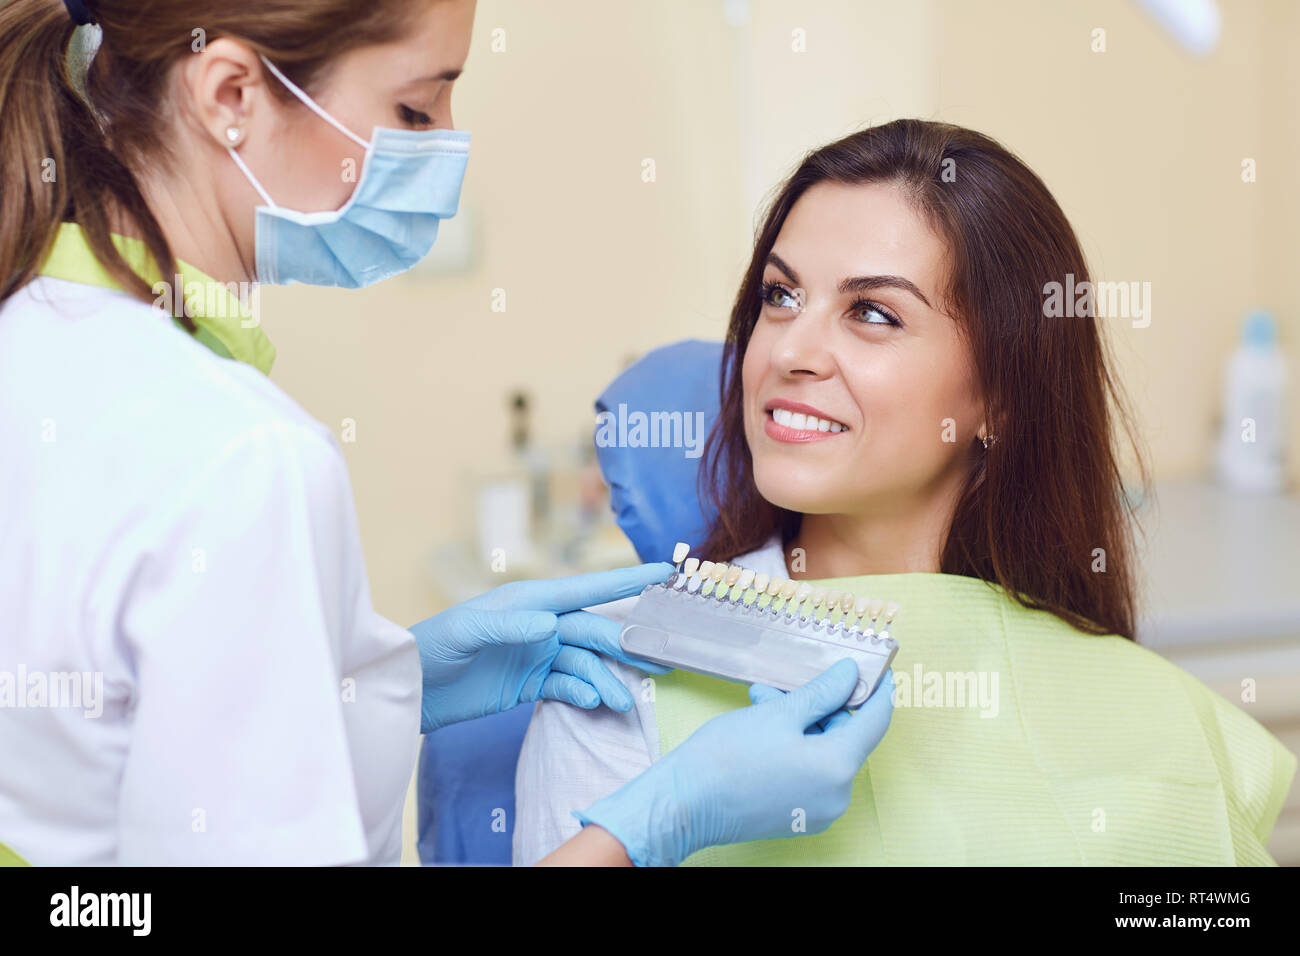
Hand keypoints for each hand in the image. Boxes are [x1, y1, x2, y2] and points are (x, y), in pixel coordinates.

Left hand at [412, 563, 673, 732]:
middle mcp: (541, 624)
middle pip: (595, 630)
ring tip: (622, 702)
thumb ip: (509, 626)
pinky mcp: (531, 684)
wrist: (409, 690)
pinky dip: (583, 694)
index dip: (626, 581)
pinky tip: (593, 703)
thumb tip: (551, 623)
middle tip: (663, 660)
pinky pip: (568, 686)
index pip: (587, 588)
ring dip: (607, 680)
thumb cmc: (432, 648)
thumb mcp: (467, 632)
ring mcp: (538, 655)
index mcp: (529, 601)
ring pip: (587, 663)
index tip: (663, 573)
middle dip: (628, 643)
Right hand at [574, 659, 894, 865]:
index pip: (875, 722)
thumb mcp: (778, 713)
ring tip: (762, 704)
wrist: (686, 803)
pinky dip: (795, 748)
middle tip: (785, 686)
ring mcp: (817, 810)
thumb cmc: (726, 758)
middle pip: (845, 737)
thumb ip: (821, 693)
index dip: (878, 692)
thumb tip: (849, 675)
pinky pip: (810, 773)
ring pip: (823, 753)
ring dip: (800, 725)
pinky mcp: (798, 816)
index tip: (879, 672)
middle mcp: (836, 795)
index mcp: (837, 767)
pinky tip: (763, 730)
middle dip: (818, 706)